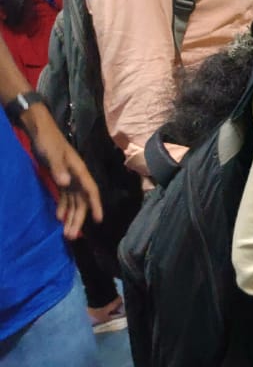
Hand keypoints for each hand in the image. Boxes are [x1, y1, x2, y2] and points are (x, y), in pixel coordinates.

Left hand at [23, 106, 102, 237]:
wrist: (39, 130)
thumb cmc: (48, 141)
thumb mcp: (51, 154)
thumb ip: (58, 169)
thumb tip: (65, 184)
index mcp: (79, 171)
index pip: (90, 191)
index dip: (95, 205)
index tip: (99, 220)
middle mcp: (77, 177)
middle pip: (82, 201)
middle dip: (78, 219)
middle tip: (72, 236)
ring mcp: (69, 178)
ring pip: (74, 202)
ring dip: (71, 217)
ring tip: (67, 234)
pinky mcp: (61, 178)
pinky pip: (65, 197)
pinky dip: (63, 208)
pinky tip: (59, 218)